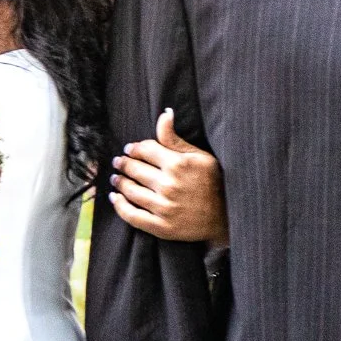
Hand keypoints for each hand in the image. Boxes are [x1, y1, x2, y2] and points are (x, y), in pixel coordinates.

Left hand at [110, 109, 228, 244]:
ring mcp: (164, 207)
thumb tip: (164, 113)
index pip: (145, 150)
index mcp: (178, 164)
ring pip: (130, 190)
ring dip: (119, 182)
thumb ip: (176, 139)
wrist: (225, 218)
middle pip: (134, 169)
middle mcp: (169, 185)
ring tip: (116, 178)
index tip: (130, 149)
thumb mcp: (200, 156)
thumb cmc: (214, 183)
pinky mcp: (161, 227)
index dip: (134, 148)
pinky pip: (132, 215)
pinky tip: (115, 197)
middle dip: (123, 163)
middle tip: (118, 162)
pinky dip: (119, 205)